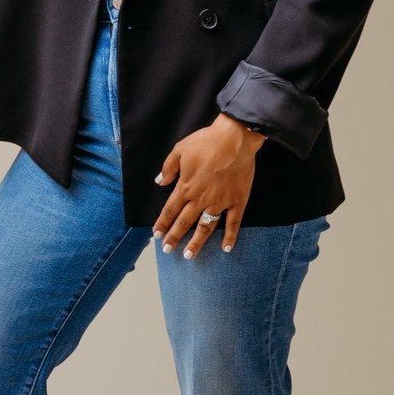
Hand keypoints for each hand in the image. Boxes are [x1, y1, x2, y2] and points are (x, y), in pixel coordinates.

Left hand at [151, 113, 264, 257]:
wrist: (234, 139)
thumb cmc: (206, 142)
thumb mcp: (180, 150)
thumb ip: (168, 168)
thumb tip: (159, 182)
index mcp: (186, 187)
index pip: (170, 210)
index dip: (162, 224)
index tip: (156, 235)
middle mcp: (201, 198)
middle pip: (184, 222)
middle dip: (174, 237)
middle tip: (167, 249)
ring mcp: (220, 202)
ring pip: (205, 227)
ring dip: (196, 243)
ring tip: (189, 255)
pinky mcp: (237, 201)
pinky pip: (233, 223)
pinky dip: (230, 237)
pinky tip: (226, 248)